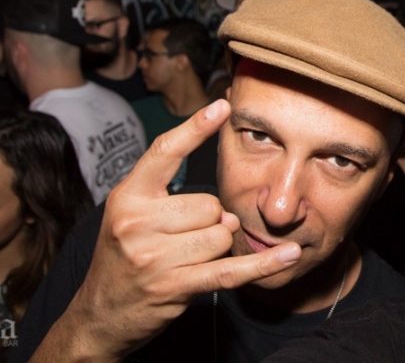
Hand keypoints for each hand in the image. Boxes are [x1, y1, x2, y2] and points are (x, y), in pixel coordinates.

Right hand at [33, 100, 300, 360]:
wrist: (101, 311)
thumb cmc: (124, 255)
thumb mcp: (130, 214)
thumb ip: (171, 198)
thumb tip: (227, 209)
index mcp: (127, 196)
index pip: (165, 152)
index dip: (196, 128)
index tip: (222, 106)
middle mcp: (136, 222)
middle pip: (210, 205)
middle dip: (210, 222)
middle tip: (184, 239)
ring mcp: (154, 256)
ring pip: (221, 235)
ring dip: (216, 248)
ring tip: (186, 258)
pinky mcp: (174, 286)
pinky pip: (230, 269)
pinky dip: (263, 265)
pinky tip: (290, 255)